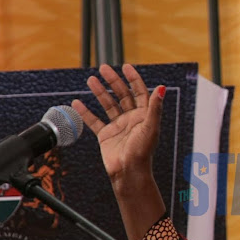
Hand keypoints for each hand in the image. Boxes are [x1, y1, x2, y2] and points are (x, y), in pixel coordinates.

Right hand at [71, 64, 164, 181]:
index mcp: (144, 115)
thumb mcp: (151, 127)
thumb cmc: (143, 152)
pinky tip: (77, 102)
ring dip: (99, 92)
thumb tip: (162, 87)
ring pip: (108, 104)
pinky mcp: (106, 136)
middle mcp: (131, 119)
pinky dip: (86, 112)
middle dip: (113, 81)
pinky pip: (94, 121)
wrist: (129, 172)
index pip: (139, 92)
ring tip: (91, 80)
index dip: (133, 79)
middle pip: (122, 95)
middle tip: (103, 68)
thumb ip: (155, 107)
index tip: (125, 67)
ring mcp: (118, 126)